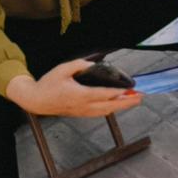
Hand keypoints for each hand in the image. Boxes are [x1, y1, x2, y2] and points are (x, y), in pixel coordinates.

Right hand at [6, 59, 141, 116]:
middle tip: (140, 98)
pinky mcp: (80, 114)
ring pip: (106, 111)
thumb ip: (78, 65)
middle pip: (110, 106)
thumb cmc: (48, 84)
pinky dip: (111, 109)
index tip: (130, 91)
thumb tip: (92, 64)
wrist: (36, 101)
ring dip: (120, 106)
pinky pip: (99, 113)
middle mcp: (83, 106)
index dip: (119, 93)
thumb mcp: (62, 69)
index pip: (104, 95)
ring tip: (132, 101)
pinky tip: (116, 104)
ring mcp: (82, 112)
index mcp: (80, 95)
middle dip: (127, 102)